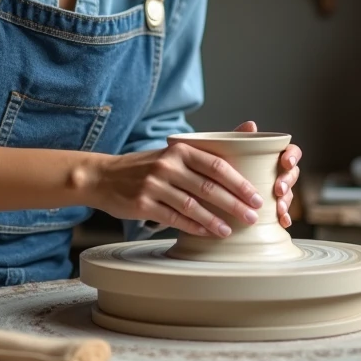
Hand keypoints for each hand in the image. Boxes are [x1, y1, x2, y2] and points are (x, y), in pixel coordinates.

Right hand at [87, 141, 264, 237]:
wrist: (104, 177)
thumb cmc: (147, 165)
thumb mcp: (176, 149)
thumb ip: (213, 144)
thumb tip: (251, 128)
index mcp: (179, 149)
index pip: (216, 165)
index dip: (239, 183)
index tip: (256, 196)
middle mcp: (167, 165)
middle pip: (208, 187)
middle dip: (234, 204)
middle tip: (252, 216)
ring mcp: (153, 185)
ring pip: (192, 206)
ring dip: (214, 220)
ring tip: (230, 230)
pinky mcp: (142, 204)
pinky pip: (174, 218)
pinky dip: (193, 227)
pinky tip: (207, 233)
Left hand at [233, 121, 300, 228]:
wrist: (216, 184)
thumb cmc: (228, 162)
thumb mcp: (232, 148)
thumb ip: (241, 137)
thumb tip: (251, 125)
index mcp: (275, 155)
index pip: (292, 152)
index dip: (292, 156)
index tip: (285, 161)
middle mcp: (279, 172)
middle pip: (292, 174)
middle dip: (288, 182)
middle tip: (278, 189)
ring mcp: (277, 190)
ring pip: (289, 194)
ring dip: (287, 201)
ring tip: (279, 209)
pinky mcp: (272, 207)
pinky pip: (283, 212)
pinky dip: (285, 217)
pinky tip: (283, 222)